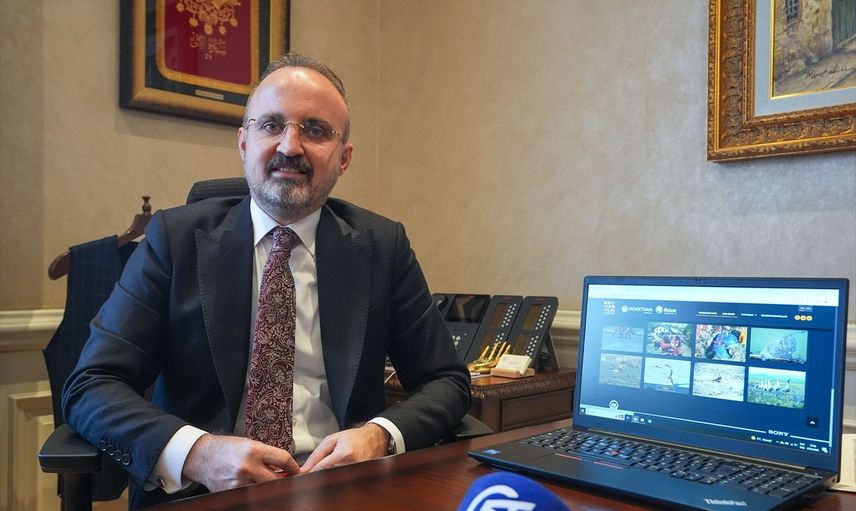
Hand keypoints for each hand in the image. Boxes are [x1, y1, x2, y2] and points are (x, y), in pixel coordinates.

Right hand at [182, 434, 299, 491]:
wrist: (203, 456)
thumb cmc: (227, 448)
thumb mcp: (250, 445)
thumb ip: (267, 455)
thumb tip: (286, 468)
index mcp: (254, 450)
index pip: (284, 460)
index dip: (295, 468)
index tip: (298, 471)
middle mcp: (248, 466)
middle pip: (276, 479)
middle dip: (284, 481)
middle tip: (288, 481)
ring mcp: (239, 481)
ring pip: (265, 490)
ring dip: (270, 489)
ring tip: (270, 484)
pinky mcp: (232, 492)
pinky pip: (251, 495)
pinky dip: (256, 493)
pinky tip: (256, 488)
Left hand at [300, 423, 389, 473]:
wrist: (374, 438)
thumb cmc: (354, 437)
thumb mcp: (332, 440)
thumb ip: (317, 455)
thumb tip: (305, 469)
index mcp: (344, 454)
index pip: (321, 468)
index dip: (311, 472)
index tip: (304, 474)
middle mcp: (352, 465)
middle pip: (327, 475)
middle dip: (321, 472)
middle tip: (322, 465)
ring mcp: (357, 472)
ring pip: (334, 478)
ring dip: (330, 473)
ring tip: (336, 462)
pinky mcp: (360, 477)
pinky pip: (343, 479)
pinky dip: (339, 474)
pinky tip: (341, 466)